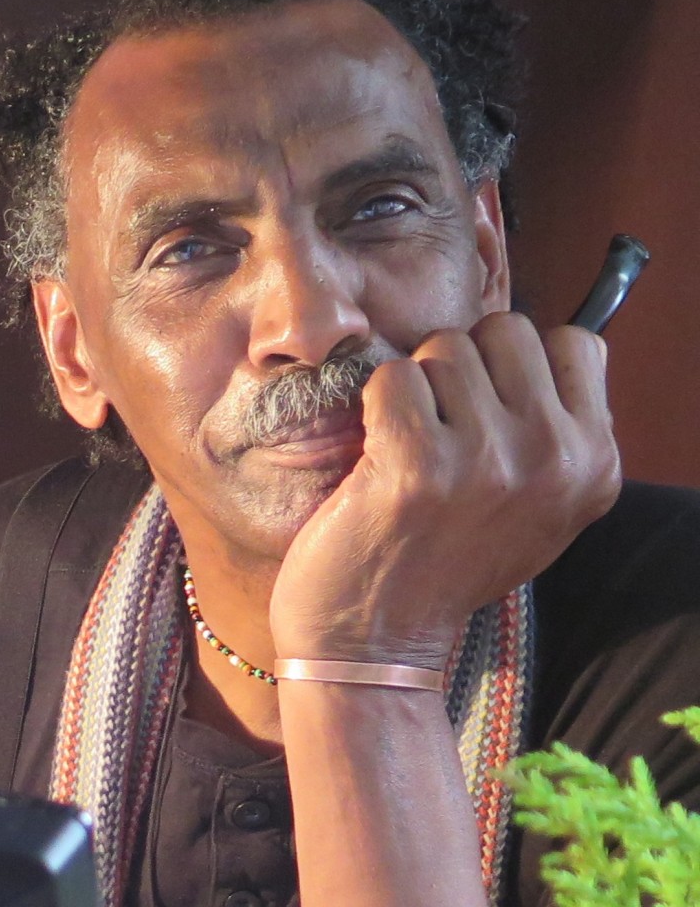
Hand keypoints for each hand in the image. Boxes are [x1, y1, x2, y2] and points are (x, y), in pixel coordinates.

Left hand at [269, 311, 621, 666]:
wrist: (379, 640)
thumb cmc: (447, 560)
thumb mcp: (538, 505)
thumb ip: (553, 428)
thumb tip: (536, 344)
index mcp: (594, 465)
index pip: (572, 343)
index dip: (516, 362)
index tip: (488, 408)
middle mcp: (554, 459)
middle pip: (504, 330)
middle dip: (463, 364)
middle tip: (440, 426)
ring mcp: (488, 460)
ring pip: (443, 348)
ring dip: (416, 388)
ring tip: (410, 450)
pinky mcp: (419, 464)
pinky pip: (393, 376)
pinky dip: (374, 405)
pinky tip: (379, 457)